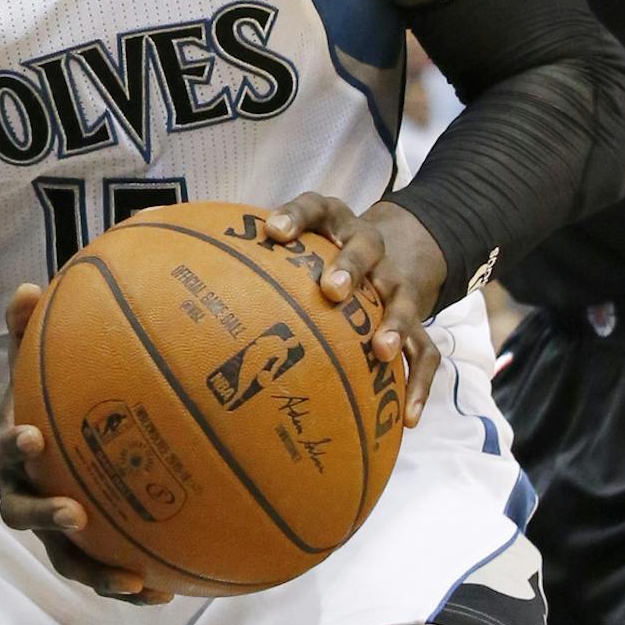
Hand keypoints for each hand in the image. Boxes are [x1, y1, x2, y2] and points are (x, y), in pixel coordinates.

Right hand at [0, 285, 172, 604]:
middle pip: (24, 515)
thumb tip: (27, 287)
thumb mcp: (21, 362)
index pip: (2, 450)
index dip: (13, 446)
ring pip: (63, 557)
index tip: (33, 436)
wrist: (13, 442)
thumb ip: (24, 330)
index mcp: (8, 449)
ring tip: (132, 581)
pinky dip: (126, 584)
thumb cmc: (27, 395)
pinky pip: (96, 569)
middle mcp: (21, 493)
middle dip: (48, 515)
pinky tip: (164, 591)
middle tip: (77, 514)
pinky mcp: (74, 547)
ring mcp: (48, 527)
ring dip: (94, 572)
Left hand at [266, 196, 446, 426]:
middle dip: (350, 266)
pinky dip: (418, 385)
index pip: (315, 207)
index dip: (295, 215)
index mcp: (335, 223)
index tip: (274, 231)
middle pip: (365, 247)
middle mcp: (370, 246)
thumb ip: (262, 256)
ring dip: (393, 323)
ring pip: (403, 299)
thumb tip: (199, 289)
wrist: (401, 245)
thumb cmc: (327, 252)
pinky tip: (407, 418)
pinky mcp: (414, 316)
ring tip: (379, 350)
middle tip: (333, 289)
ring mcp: (397, 282)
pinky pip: (424, 352)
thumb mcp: (304, 238)